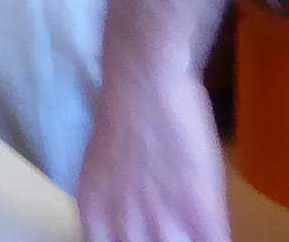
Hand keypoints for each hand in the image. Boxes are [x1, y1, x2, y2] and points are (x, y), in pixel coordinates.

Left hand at [76, 65, 230, 241]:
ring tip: (191, 226)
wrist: (146, 83)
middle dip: (161, 241)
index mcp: (94, 213)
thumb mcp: (101, 168)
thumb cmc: (123, 118)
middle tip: (168, 229)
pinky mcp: (201, 215)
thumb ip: (112, 204)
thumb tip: (126, 221)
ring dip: (186, 240)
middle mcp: (122, 225)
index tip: (145, 235)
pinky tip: (212, 228)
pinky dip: (215, 239)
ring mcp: (163, 224)